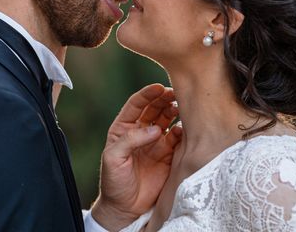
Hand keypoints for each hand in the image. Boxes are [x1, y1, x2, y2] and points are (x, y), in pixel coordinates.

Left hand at [91, 84, 181, 229]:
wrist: (124, 208)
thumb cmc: (113, 181)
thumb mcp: (113, 157)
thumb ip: (131, 140)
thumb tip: (155, 129)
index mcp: (123, 128)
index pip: (136, 104)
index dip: (147, 94)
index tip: (158, 87)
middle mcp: (141, 132)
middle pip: (154, 109)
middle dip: (163, 99)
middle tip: (174, 93)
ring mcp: (155, 143)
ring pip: (167, 120)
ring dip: (174, 111)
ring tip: (180, 107)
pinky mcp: (167, 155)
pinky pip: (176, 139)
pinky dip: (181, 131)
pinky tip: (182, 129)